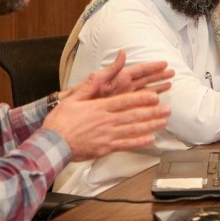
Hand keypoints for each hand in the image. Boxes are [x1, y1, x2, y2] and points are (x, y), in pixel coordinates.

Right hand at [43, 90, 169, 160]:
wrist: (52, 144)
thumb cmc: (61, 121)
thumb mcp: (74, 98)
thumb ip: (91, 85)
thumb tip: (103, 72)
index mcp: (100, 107)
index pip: (125, 101)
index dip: (141, 99)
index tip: (155, 96)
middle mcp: (106, 121)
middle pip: (133, 115)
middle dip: (152, 112)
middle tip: (167, 110)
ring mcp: (107, 135)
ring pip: (133, 129)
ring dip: (150, 125)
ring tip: (164, 122)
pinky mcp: (105, 148)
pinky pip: (126, 145)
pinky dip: (139, 142)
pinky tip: (150, 140)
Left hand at [62, 50, 172, 100]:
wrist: (66, 116)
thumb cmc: (77, 98)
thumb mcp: (92, 82)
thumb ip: (110, 70)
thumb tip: (123, 54)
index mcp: (115, 79)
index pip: (138, 71)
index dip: (151, 67)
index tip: (164, 64)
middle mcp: (120, 88)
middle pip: (144, 80)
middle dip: (158, 76)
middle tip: (173, 73)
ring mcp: (120, 99)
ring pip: (143, 92)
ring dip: (156, 88)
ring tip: (169, 84)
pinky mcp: (119, 110)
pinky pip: (137, 105)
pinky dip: (147, 104)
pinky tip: (156, 103)